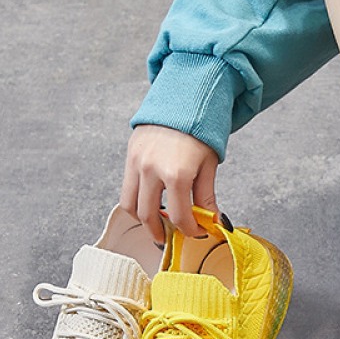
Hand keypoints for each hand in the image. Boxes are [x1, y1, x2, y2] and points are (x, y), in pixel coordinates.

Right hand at [120, 125, 219, 242]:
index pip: (179, 216)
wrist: (182, 100)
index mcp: (177, 174)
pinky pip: (126, 189)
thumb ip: (206, 196)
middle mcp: (152, 170)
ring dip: (142, 220)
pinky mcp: (129, 157)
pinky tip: (151, 204)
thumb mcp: (209, 166)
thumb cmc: (201, 133)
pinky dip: (136, 202)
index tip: (197, 233)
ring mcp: (136, 164)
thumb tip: (213, 222)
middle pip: (148, 215)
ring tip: (157, 224)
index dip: (189, 230)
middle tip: (170, 238)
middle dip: (160, 231)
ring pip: (130, 205)